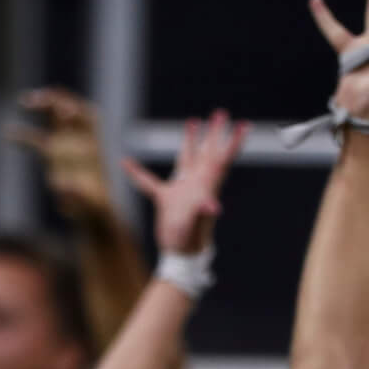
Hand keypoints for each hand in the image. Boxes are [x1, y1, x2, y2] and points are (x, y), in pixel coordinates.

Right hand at [7, 87, 112, 222]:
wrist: (92, 212)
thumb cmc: (94, 208)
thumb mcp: (90, 202)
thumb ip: (78, 193)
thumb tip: (66, 187)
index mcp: (92, 146)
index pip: (86, 118)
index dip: (74, 111)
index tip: (63, 110)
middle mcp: (80, 141)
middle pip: (68, 111)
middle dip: (53, 101)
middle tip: (34, 101)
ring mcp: (66, 145)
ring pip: (53, 119)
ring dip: (40, 107)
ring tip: (24, 101)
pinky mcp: (52, 155)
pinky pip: (37, 140)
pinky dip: (23, 135)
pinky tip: (7, 133)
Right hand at [123, 111, 245, 257]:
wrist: (179, 256)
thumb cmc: (189, 242)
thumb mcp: (196, 228)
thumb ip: (203, 215)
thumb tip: (214, 206)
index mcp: (206, 187)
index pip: (221, 159)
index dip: (233, 142)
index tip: (243, 125)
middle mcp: (196, 185)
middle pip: (207, 152)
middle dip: (214, 133)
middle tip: (220, 112)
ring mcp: (182, 190)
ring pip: (187, 159)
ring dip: (190, 141)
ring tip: (193, 121)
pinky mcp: (166, 199)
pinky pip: (149, 182)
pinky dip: (137, 173)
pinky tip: (124, 162)